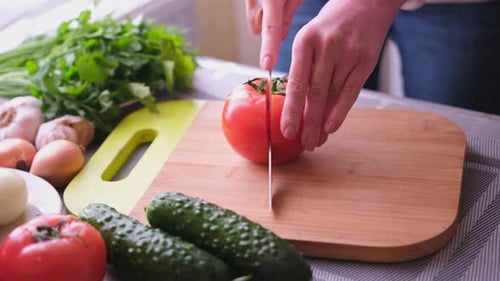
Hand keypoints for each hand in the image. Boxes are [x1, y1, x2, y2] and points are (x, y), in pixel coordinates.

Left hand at [246, 0, 404, 150]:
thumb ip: (303, 68)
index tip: (287, 131)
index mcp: (305, 41)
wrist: (366, 2)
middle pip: (316, 94)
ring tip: (317, 140)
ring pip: (333, 96)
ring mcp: (349, 53)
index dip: (292, 110)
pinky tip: (332, 127)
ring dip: (324, 122)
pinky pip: (352, 92)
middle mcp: (327, 47)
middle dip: (309, 123)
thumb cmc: (331, 24)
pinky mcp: (366, 60)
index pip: (296, 83)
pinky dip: (341, 112)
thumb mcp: (309, 38)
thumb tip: (296, 105)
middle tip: (304, 143)